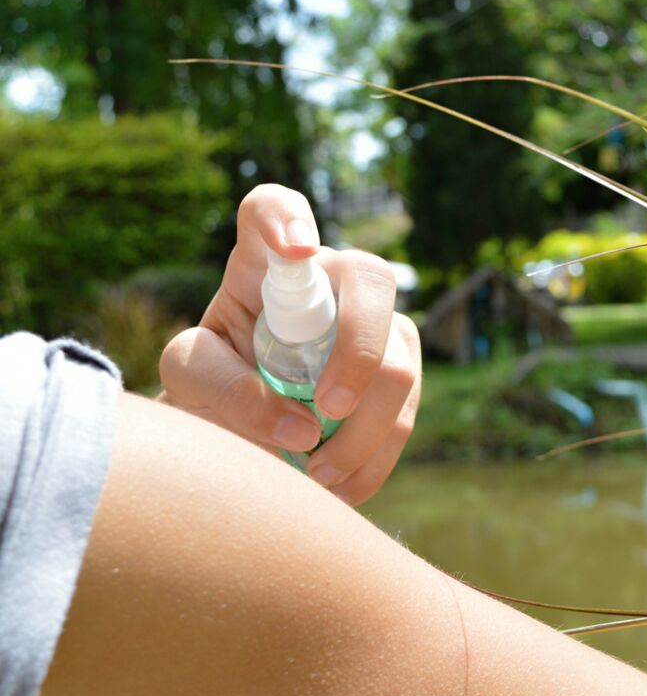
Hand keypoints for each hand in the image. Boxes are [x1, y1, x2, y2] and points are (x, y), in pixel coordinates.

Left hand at [159, 184, 420, 505]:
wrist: (237, 428)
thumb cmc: (209, 385)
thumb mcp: (189, 382)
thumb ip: (223, 390)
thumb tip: (301, 427)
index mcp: (263, 265)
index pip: (272, 209)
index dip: (287, 217)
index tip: (296, 252)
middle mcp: (329, 282)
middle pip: (370, 280)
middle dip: (360, 348)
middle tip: (328, 408)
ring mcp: (374, 326)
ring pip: (400, 360)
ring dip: (366, 429)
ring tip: (318, 475)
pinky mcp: (398, 376)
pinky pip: (408, 413)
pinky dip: (376, 459)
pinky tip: (340, 486)